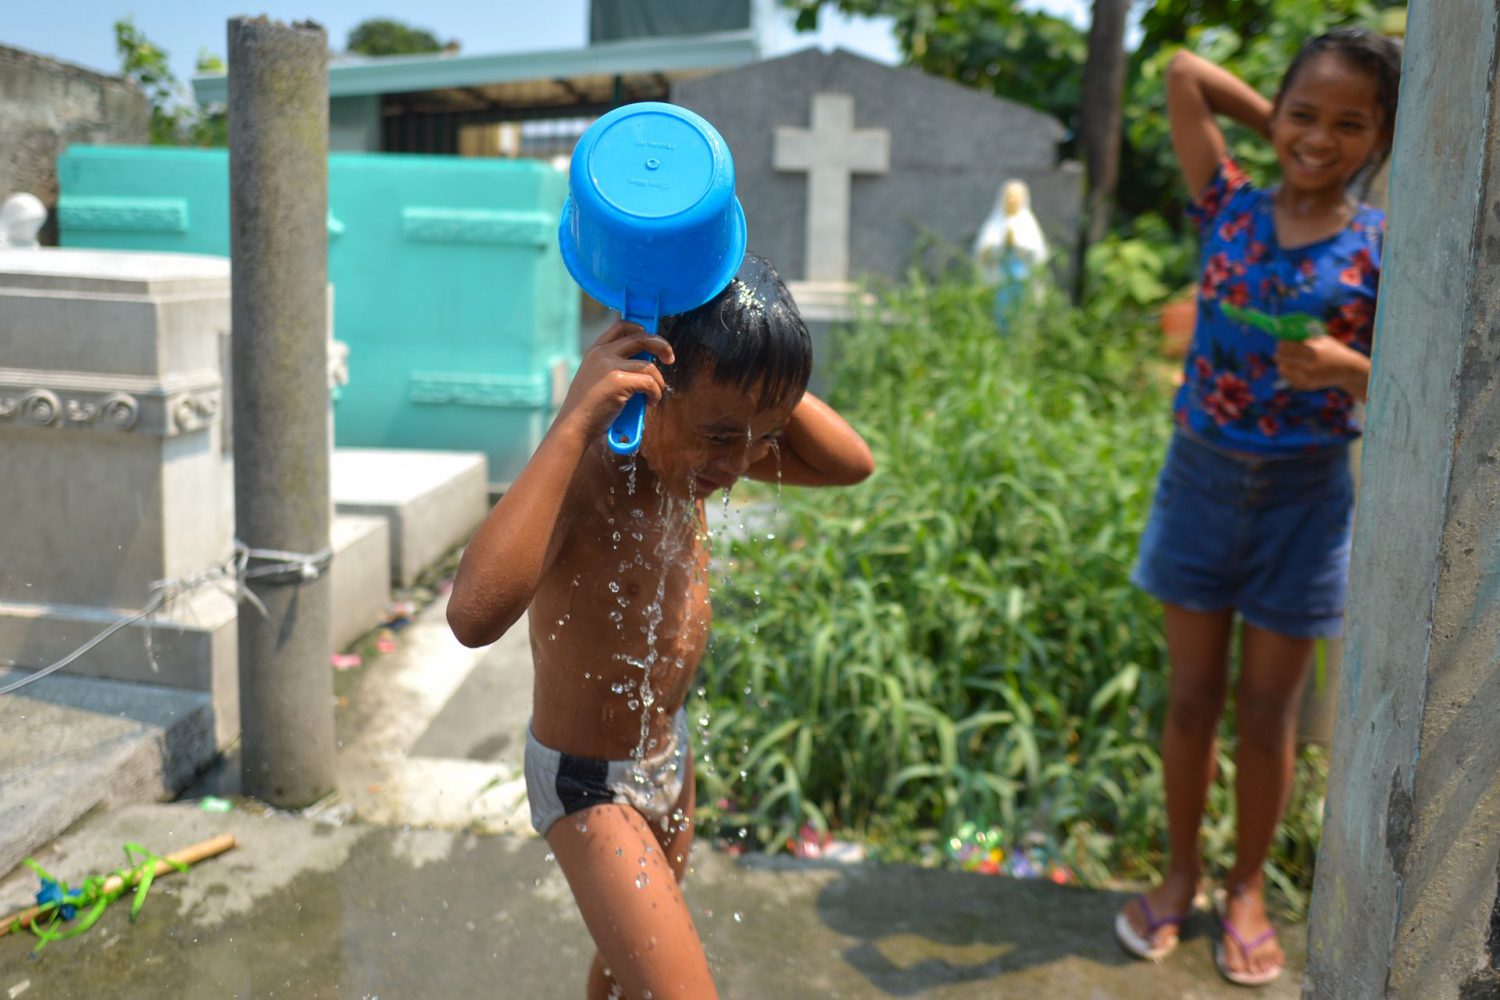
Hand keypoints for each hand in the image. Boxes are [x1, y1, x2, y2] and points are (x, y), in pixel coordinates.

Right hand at [555, 321, 674, 438]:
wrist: (574, 425)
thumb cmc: (588, 408)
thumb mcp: (596, 378)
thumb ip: (614, 366)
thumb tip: (646, 362)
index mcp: (595, 351)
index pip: (621, 326)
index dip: (640, 329)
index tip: (652, 338)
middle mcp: (602, 353)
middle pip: (640, 337)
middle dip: (661, 345)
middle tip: (670, 358)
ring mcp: (609, 366)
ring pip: (649, 365)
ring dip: (659, 381)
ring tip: (654, 395)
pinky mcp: (618, 381)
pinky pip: (649, 383)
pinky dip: (655, 394)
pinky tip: (650, 402)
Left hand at [1275, 336, 1368, 395]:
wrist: (1348, 370)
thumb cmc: (1334, 351)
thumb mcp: (1322, 340)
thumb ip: (1306, 339)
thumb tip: (1287, 336)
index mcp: (1311, 351)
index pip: (1286, 346)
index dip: (1281, 343)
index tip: (1281, 342)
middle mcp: (1308, 365)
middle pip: (1280, 358)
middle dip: (1280, 353)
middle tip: (1280, 351)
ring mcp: (1307, 377)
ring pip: (1282, 369)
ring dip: (1282, 364)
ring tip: (1285, 360)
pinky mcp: (1307, 385)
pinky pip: (1289, 379)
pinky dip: (1288, 373)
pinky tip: (1292, 369)